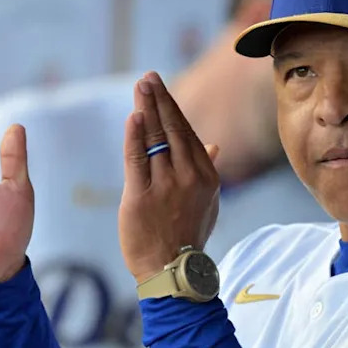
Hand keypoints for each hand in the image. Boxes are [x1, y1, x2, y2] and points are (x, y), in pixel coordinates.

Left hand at [119, 72, 220, 283]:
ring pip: (154, 140)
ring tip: (139, 88)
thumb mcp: (208, 201)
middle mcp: (188, 176)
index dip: (171, 107)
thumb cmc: (189, 234)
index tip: (160, 87)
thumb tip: (214, 144)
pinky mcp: (141, 197)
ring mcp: (165, 186)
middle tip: (148, 77)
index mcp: (206, 175)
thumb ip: (208, 169)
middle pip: (172, 129)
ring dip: (145, 110)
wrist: (172, 269)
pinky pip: (137, 160)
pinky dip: (134, 137)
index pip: (187, 132)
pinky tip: (134, 117)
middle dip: (159, 100)